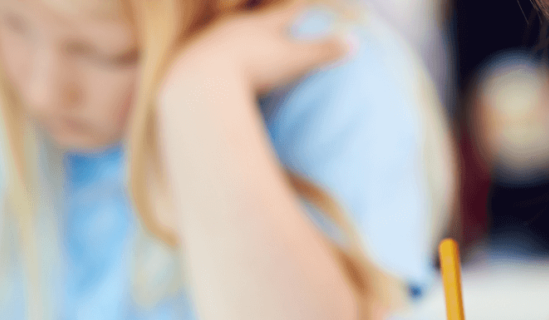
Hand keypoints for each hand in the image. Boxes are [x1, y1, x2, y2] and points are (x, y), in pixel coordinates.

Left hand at [164, 1, 351, 95]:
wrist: (202, 80)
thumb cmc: (253, 68)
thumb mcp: (294, 60)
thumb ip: (323, 52)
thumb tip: (356, 43)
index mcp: (260, 25)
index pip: (283, 14)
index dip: (296, 13)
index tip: (304, 10)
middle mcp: (234, 30)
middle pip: (253, 23)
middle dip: (263, 24)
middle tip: (270, 26)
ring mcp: (210, 45)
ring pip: (226, 39)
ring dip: (235, 44)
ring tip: (241, 50)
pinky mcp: (192, 64)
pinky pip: (208, 62)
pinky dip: (216, 66)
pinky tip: (216, 75)